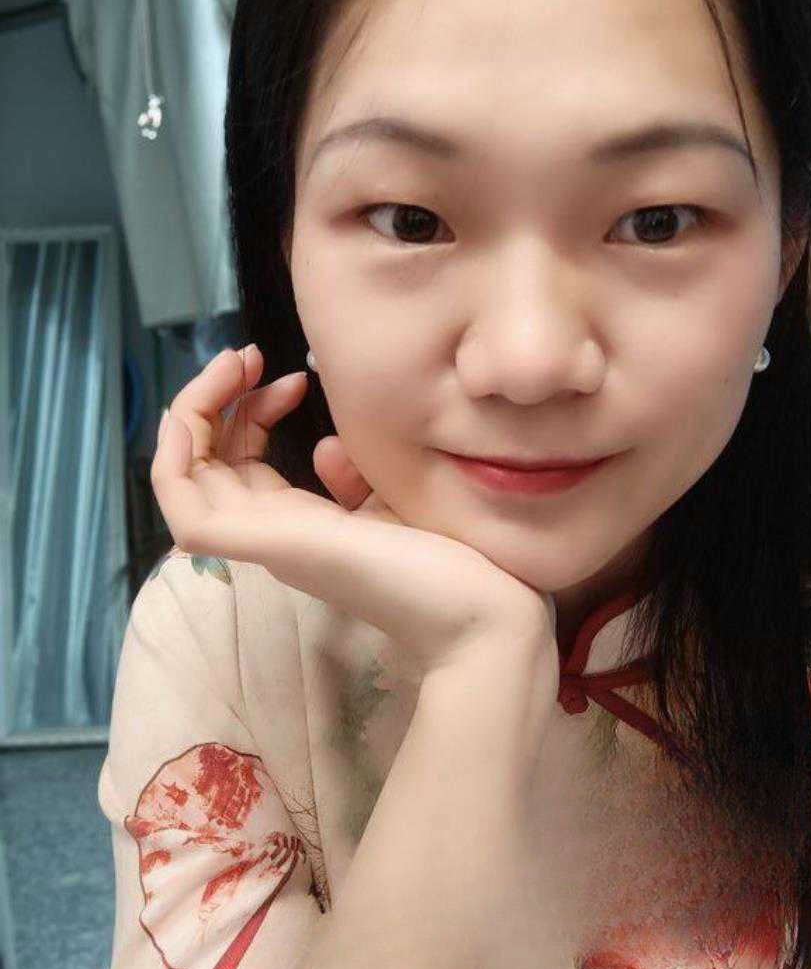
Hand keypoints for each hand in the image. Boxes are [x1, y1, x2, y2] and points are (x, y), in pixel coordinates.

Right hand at [150, 344, 556, 675]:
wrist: (481, 614)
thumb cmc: (452, 564)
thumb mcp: (392, 500)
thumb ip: (354, 474)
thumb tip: (326, 445)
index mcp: (299, 524)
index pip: (240, 464)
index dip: (250, 410)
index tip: (295, 374)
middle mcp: (272, 533)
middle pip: (206, 464)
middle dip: (215, 397)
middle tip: (248, 354)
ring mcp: (267, 541)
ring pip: (184, 482)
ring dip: (190, 413)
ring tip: (232, 364)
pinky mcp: (270, 545)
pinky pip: (187, 513)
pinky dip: (171, 463)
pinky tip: (189, 416)